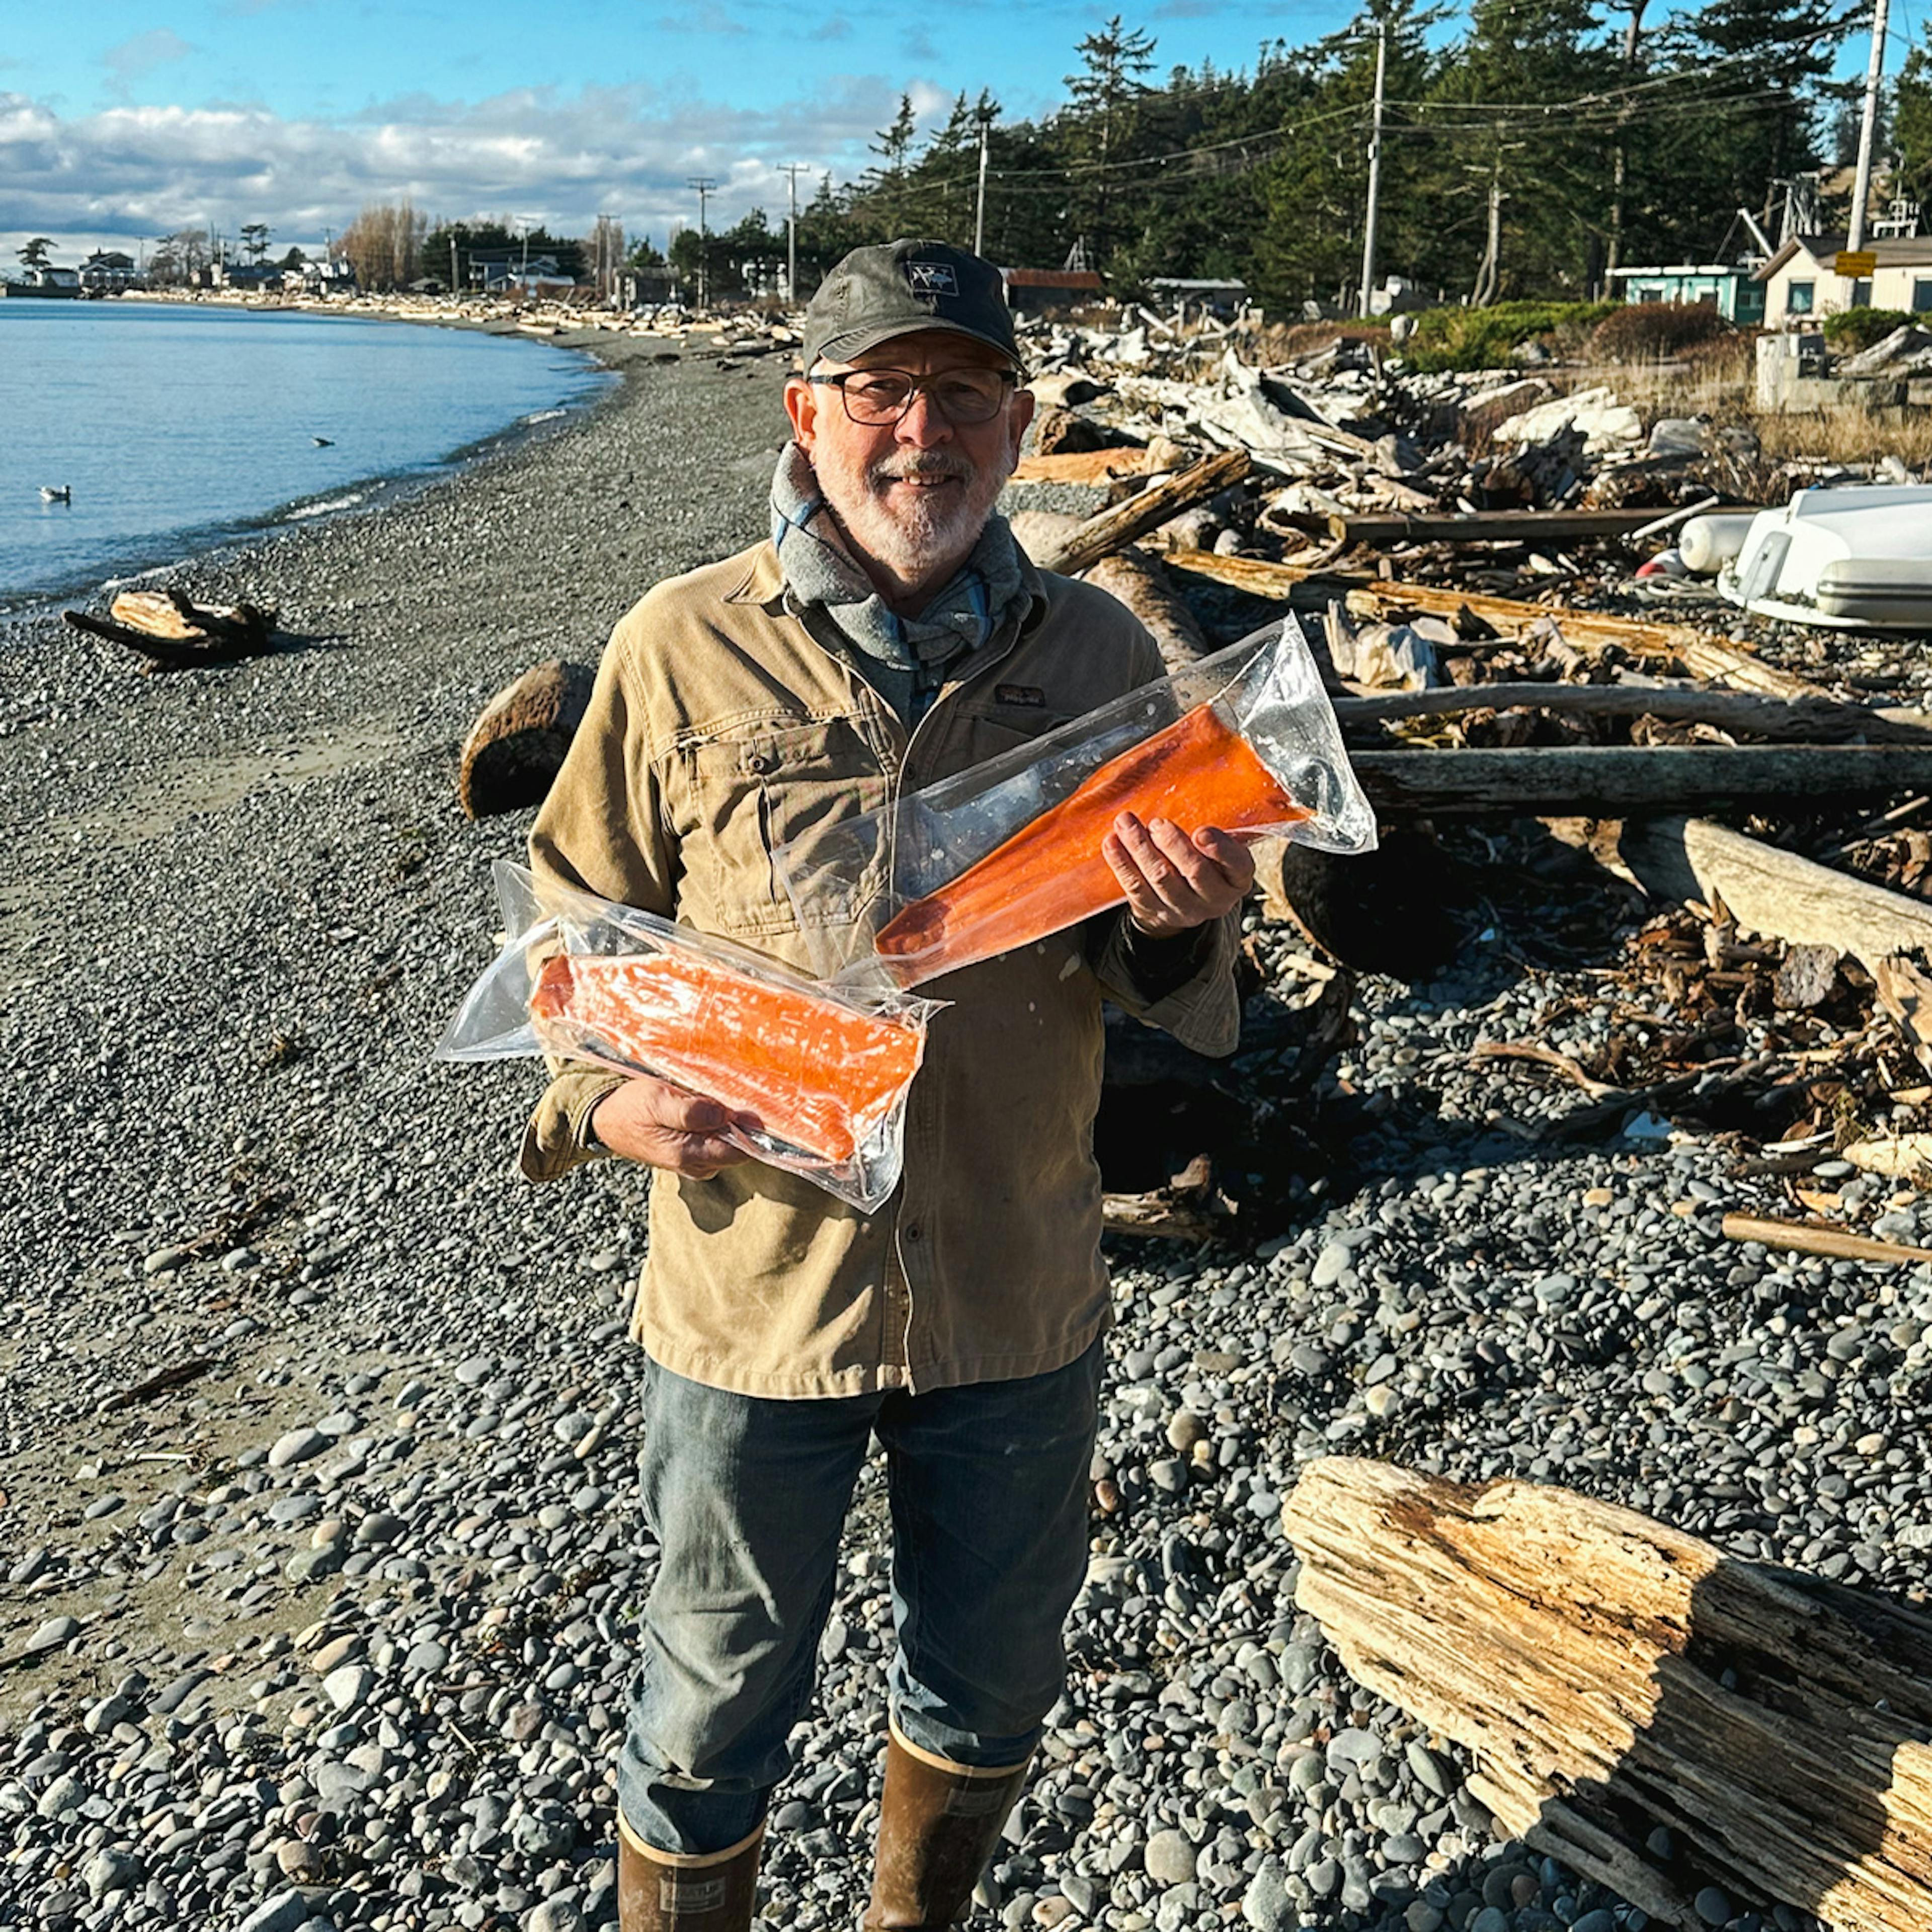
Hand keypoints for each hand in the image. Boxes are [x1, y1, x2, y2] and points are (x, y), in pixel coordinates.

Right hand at [586, 1075, 759, 1178]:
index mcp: (688, 1154)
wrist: (605, 1119)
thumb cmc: (630, 1107)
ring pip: (727, 1145)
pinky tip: (704, 1110)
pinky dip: (717, 1126)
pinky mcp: (690, 1156)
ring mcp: (693, 1163)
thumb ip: (691, 1112)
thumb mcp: (658, 1100)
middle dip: (739, 1124)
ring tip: (710, 1100)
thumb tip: (725, 1116)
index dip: (750, 1128)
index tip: (752, 1106)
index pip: (740, 1151)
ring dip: (727, 1124)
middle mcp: (695, 1165)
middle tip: (727, 1096)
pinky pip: (715, 1143)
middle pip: (737, 1148)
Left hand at [1102, 813, 1254, 936]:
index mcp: (1237, 879)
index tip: (1201, 832)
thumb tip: (1190, 789)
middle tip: (1158, 823)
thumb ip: (1214, 831)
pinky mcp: (1154, 911)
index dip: (1220, 849)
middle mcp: (1215, 899)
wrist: (1185, 904)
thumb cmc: (1205, 864)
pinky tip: (1112, 842)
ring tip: (1126, 823)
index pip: (1236, 865)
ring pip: (1160, 878)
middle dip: (1173, 845)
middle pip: (1194, 872)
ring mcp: (1184, 909)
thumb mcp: (1220, 850)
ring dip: (1141, 847)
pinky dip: (1122, 863)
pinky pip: (1135, 887)